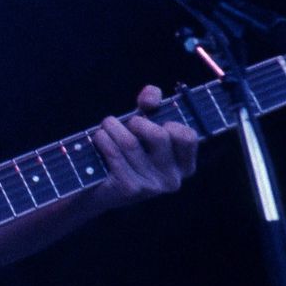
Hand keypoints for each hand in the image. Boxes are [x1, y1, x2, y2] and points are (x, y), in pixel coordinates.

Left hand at [87, 85, 198, 212]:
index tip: (152, 120)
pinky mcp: (129, 189)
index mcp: (184, 165)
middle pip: (158, 135)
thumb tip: (151, 96)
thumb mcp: (143, 126)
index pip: (187, 136)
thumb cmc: (127, 151)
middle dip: (136, 121)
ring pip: (130, 142)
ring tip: (106, 126)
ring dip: (112, 127)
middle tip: (126, 122)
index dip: (169, 121)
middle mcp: (172, 180)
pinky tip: (98, 138)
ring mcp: (151, 187)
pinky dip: (102, 139)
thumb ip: (151, 104)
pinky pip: (113, 153)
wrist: (98, 187)